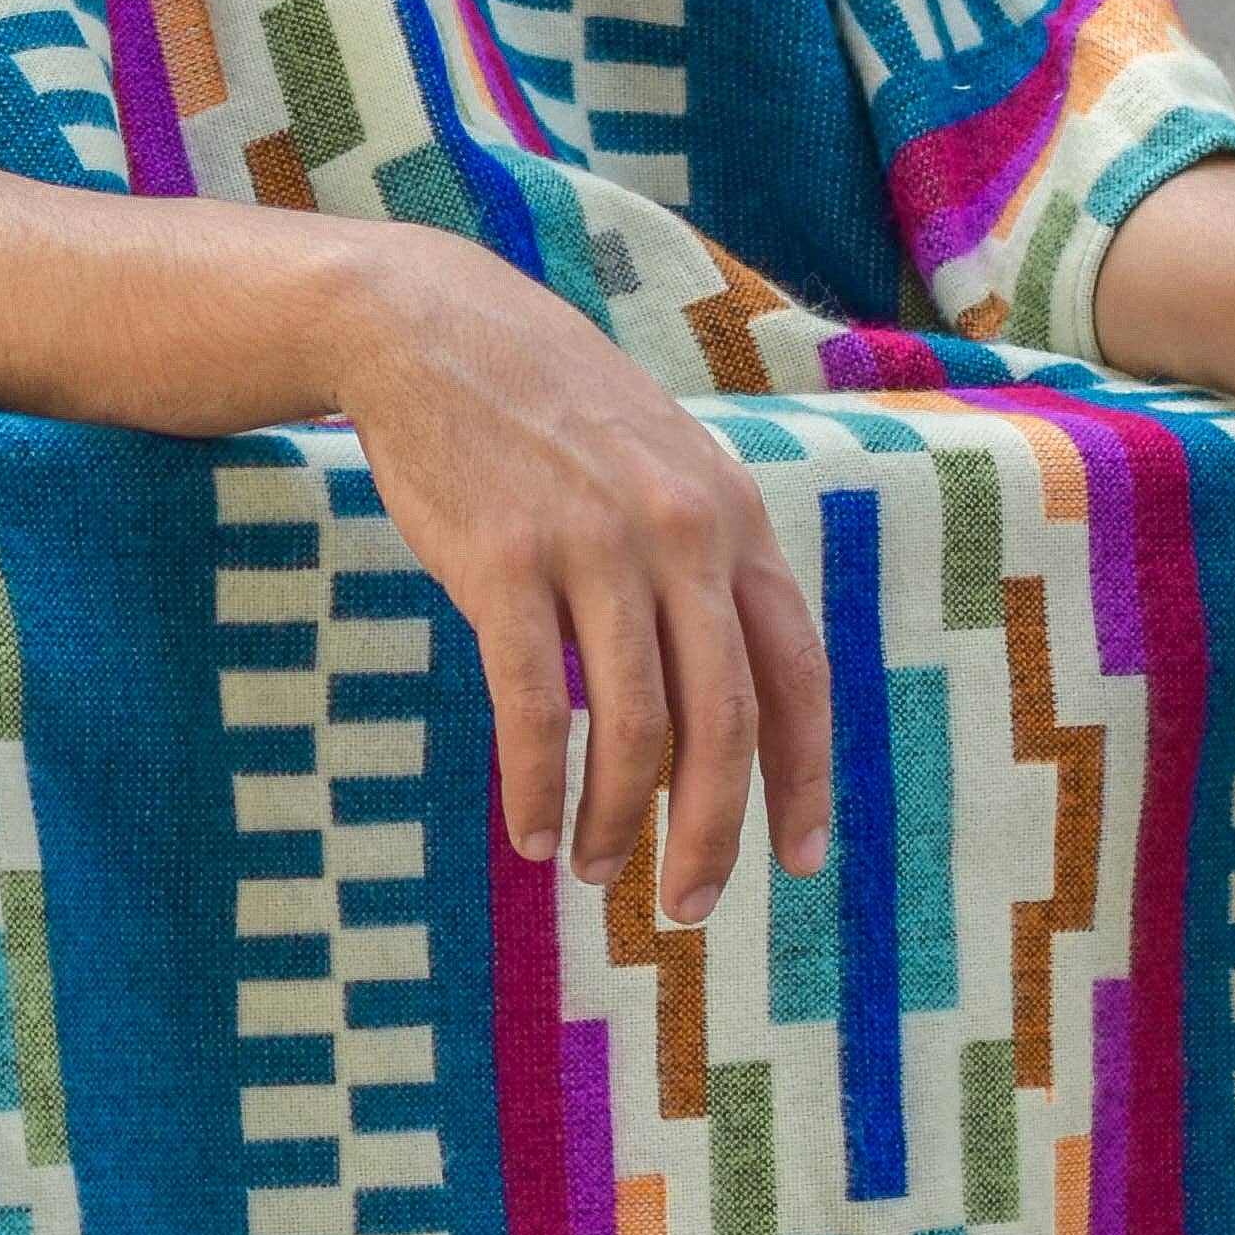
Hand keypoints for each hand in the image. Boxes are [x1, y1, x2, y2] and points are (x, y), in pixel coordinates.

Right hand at [320, 233, 831, 922]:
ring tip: (590, 869)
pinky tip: (527, 829)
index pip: (795, 673)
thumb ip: (701, 560)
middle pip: (724, 721)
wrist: (430, 329)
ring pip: (633, 729)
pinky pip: (534, 708)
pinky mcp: (503, 562)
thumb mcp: (659, 464)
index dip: (804, 779)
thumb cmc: (546, 412)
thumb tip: (716, 694)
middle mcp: (679, 533)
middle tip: (687, 905)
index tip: (801, 859)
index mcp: (732, 517)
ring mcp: (593, 546)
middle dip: (711, 834)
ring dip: (613, 823)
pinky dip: (537, 786)